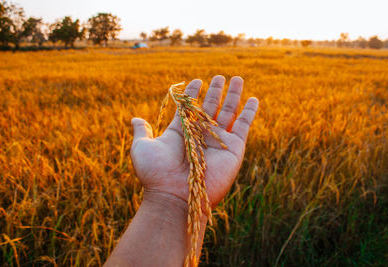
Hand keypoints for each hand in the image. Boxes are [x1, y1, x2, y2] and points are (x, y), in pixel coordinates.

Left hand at [131, 75, 258, 207]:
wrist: (175, 196)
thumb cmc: (155, 174)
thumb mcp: (142, 148)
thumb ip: (142, 132)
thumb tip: (135, 119)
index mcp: (180, 132)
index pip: (189, 108)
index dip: (193, 93)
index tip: (196, 80)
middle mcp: (200, 134)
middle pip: (210, 106)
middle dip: (215, 90)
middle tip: (219, 76)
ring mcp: (217, 141)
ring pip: (228, 111)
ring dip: (233, 95)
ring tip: (236, 78)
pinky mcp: (233, 148)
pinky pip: (244, 126)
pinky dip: (249, 112)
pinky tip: (253, 99)